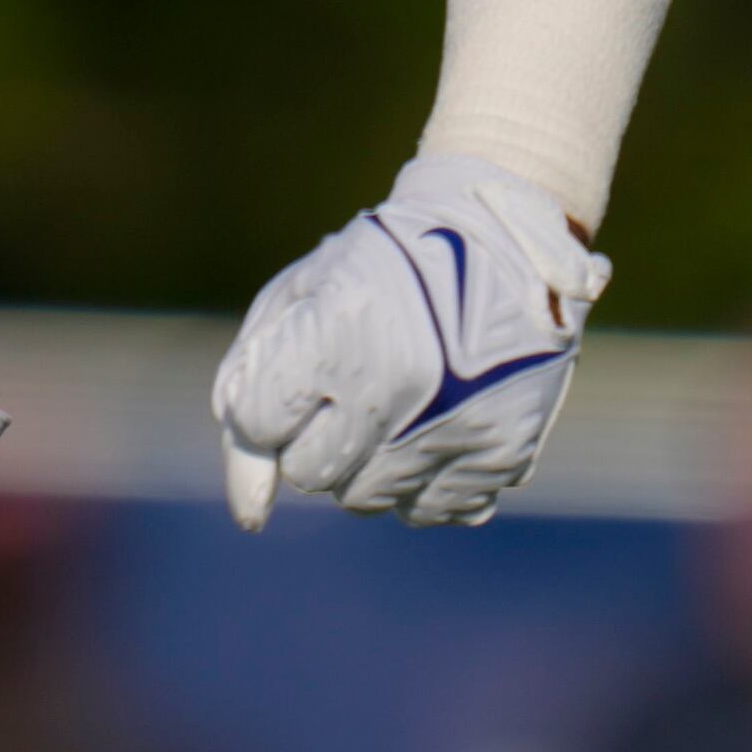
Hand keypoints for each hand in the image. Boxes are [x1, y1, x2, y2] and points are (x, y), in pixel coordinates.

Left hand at [212, 151, 606, 529]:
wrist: (502, 240)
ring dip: (364, 461)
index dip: (268, 398)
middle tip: (348, 384)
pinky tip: (435, 425)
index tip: (299, 367)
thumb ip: (248, 393)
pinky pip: (433, 509)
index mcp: (339, 331)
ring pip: (367, 499)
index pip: (258, 421)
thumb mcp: (299, 299)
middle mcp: (400, 387)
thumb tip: (247, 511)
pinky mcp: (504, 452)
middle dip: (313, 435)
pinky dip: (422, 479)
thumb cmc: (380, 268)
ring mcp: (457, 426)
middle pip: (310, 471)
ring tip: (393, 399)